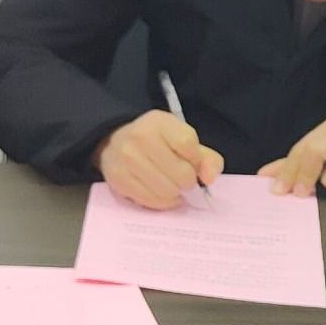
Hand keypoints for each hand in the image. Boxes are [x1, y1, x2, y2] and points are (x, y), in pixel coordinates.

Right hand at [97, 110, 223, 209]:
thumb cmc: (157, 143)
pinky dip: (162, 202)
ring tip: (169, 184)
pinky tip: (160, 192)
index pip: (188, 145)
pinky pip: (152, 201)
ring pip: (168, 191)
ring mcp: (127, 159)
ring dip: (175, 193)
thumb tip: (210, 179)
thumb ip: (207, 159)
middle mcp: (140, 137)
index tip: (191, 161)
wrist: (115, 143)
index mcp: (160, 122)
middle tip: (180, 177)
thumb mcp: (183, 140)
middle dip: (187, 180)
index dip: (196, 159)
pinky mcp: (119, 179)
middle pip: (182, 174)